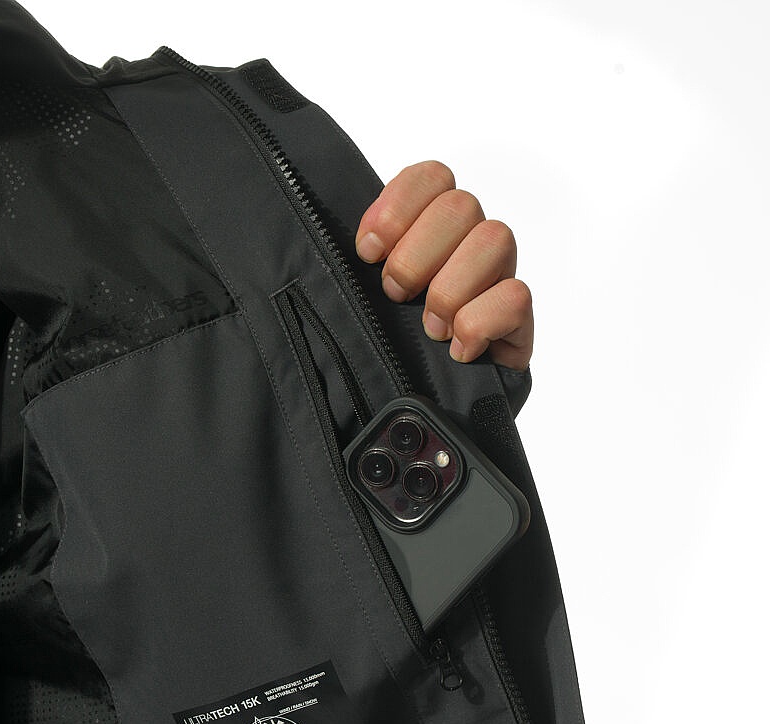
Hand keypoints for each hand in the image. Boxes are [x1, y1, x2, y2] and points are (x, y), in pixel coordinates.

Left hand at [355, 161, 532, 370]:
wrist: (426, 416)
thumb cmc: (387, 354)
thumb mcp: (359, 307)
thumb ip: (352, 274)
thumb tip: (334, 258)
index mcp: (428, 232)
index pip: (430, 177)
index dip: (398, 206)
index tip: (367, 252)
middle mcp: (467, 247)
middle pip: (461, 204)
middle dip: (416, 254)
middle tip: (394, 296)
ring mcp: (497, 281)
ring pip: (495, 238)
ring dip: (449, 288)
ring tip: (429, 328)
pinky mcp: (517, 323)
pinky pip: (515, 296)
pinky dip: (478, 323)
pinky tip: (457, 350)